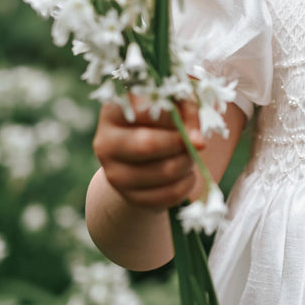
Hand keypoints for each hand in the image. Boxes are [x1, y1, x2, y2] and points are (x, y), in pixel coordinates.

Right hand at [92, 96, 204, 212]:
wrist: (144, 158)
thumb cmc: (162, 124)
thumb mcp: (173, 106)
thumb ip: (186, 111)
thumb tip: (197, 141)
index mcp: (113, 112)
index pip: (146, 111)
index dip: (176, 116)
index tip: (191, 121)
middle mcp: (106, 143)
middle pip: (149, 144)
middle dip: (182, 143)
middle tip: (198, 141)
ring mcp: (115, 174)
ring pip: (166, 170)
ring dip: (188, 162)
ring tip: (189, 155)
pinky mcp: (131, 198)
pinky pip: (172, 193)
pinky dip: (188, 182)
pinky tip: (185, 173)